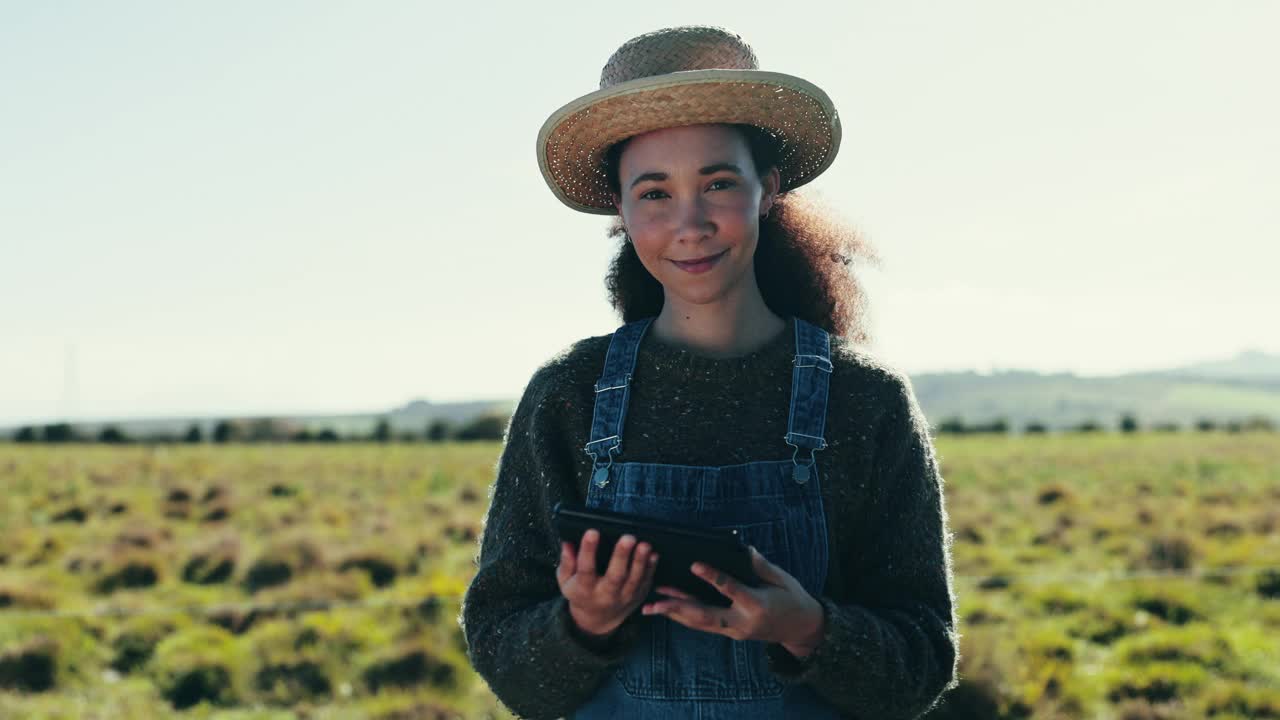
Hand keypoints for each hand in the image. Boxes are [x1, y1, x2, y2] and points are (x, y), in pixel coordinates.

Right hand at [557, 529, 658, 638]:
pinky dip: (651, 568)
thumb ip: (566, 563)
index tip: (592, 532)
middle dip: (622, 556)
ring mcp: (624, 597)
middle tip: (627, 538)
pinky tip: (653, 554)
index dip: (588, 550)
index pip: (585, 569)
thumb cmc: (581, 593)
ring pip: (634, 579)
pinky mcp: (637, 596)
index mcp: (585, 589)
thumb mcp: (566, 581)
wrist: (597, 619)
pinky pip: (646, 582)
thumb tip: (567, 544)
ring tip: (644, 544)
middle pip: (615, 576)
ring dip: (640, 561)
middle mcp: (606, 594)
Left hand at [641, 545, 826, 657]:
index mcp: (757, 605)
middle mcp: (742, 622)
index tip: (693, 564)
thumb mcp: (782, 578)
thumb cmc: (793, 598)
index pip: (730, 589)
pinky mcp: (731, 633)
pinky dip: (685, 617)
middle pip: (705, 615)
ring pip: (700, 624)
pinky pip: (704, 626)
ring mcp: (735, 631)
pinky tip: (669, 610)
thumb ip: (761, 566)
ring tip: (651, 606)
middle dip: (678, 608)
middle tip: (655, 601)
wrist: (803, 628)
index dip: (712, 576)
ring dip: (674, 614)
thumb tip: (744, 549)